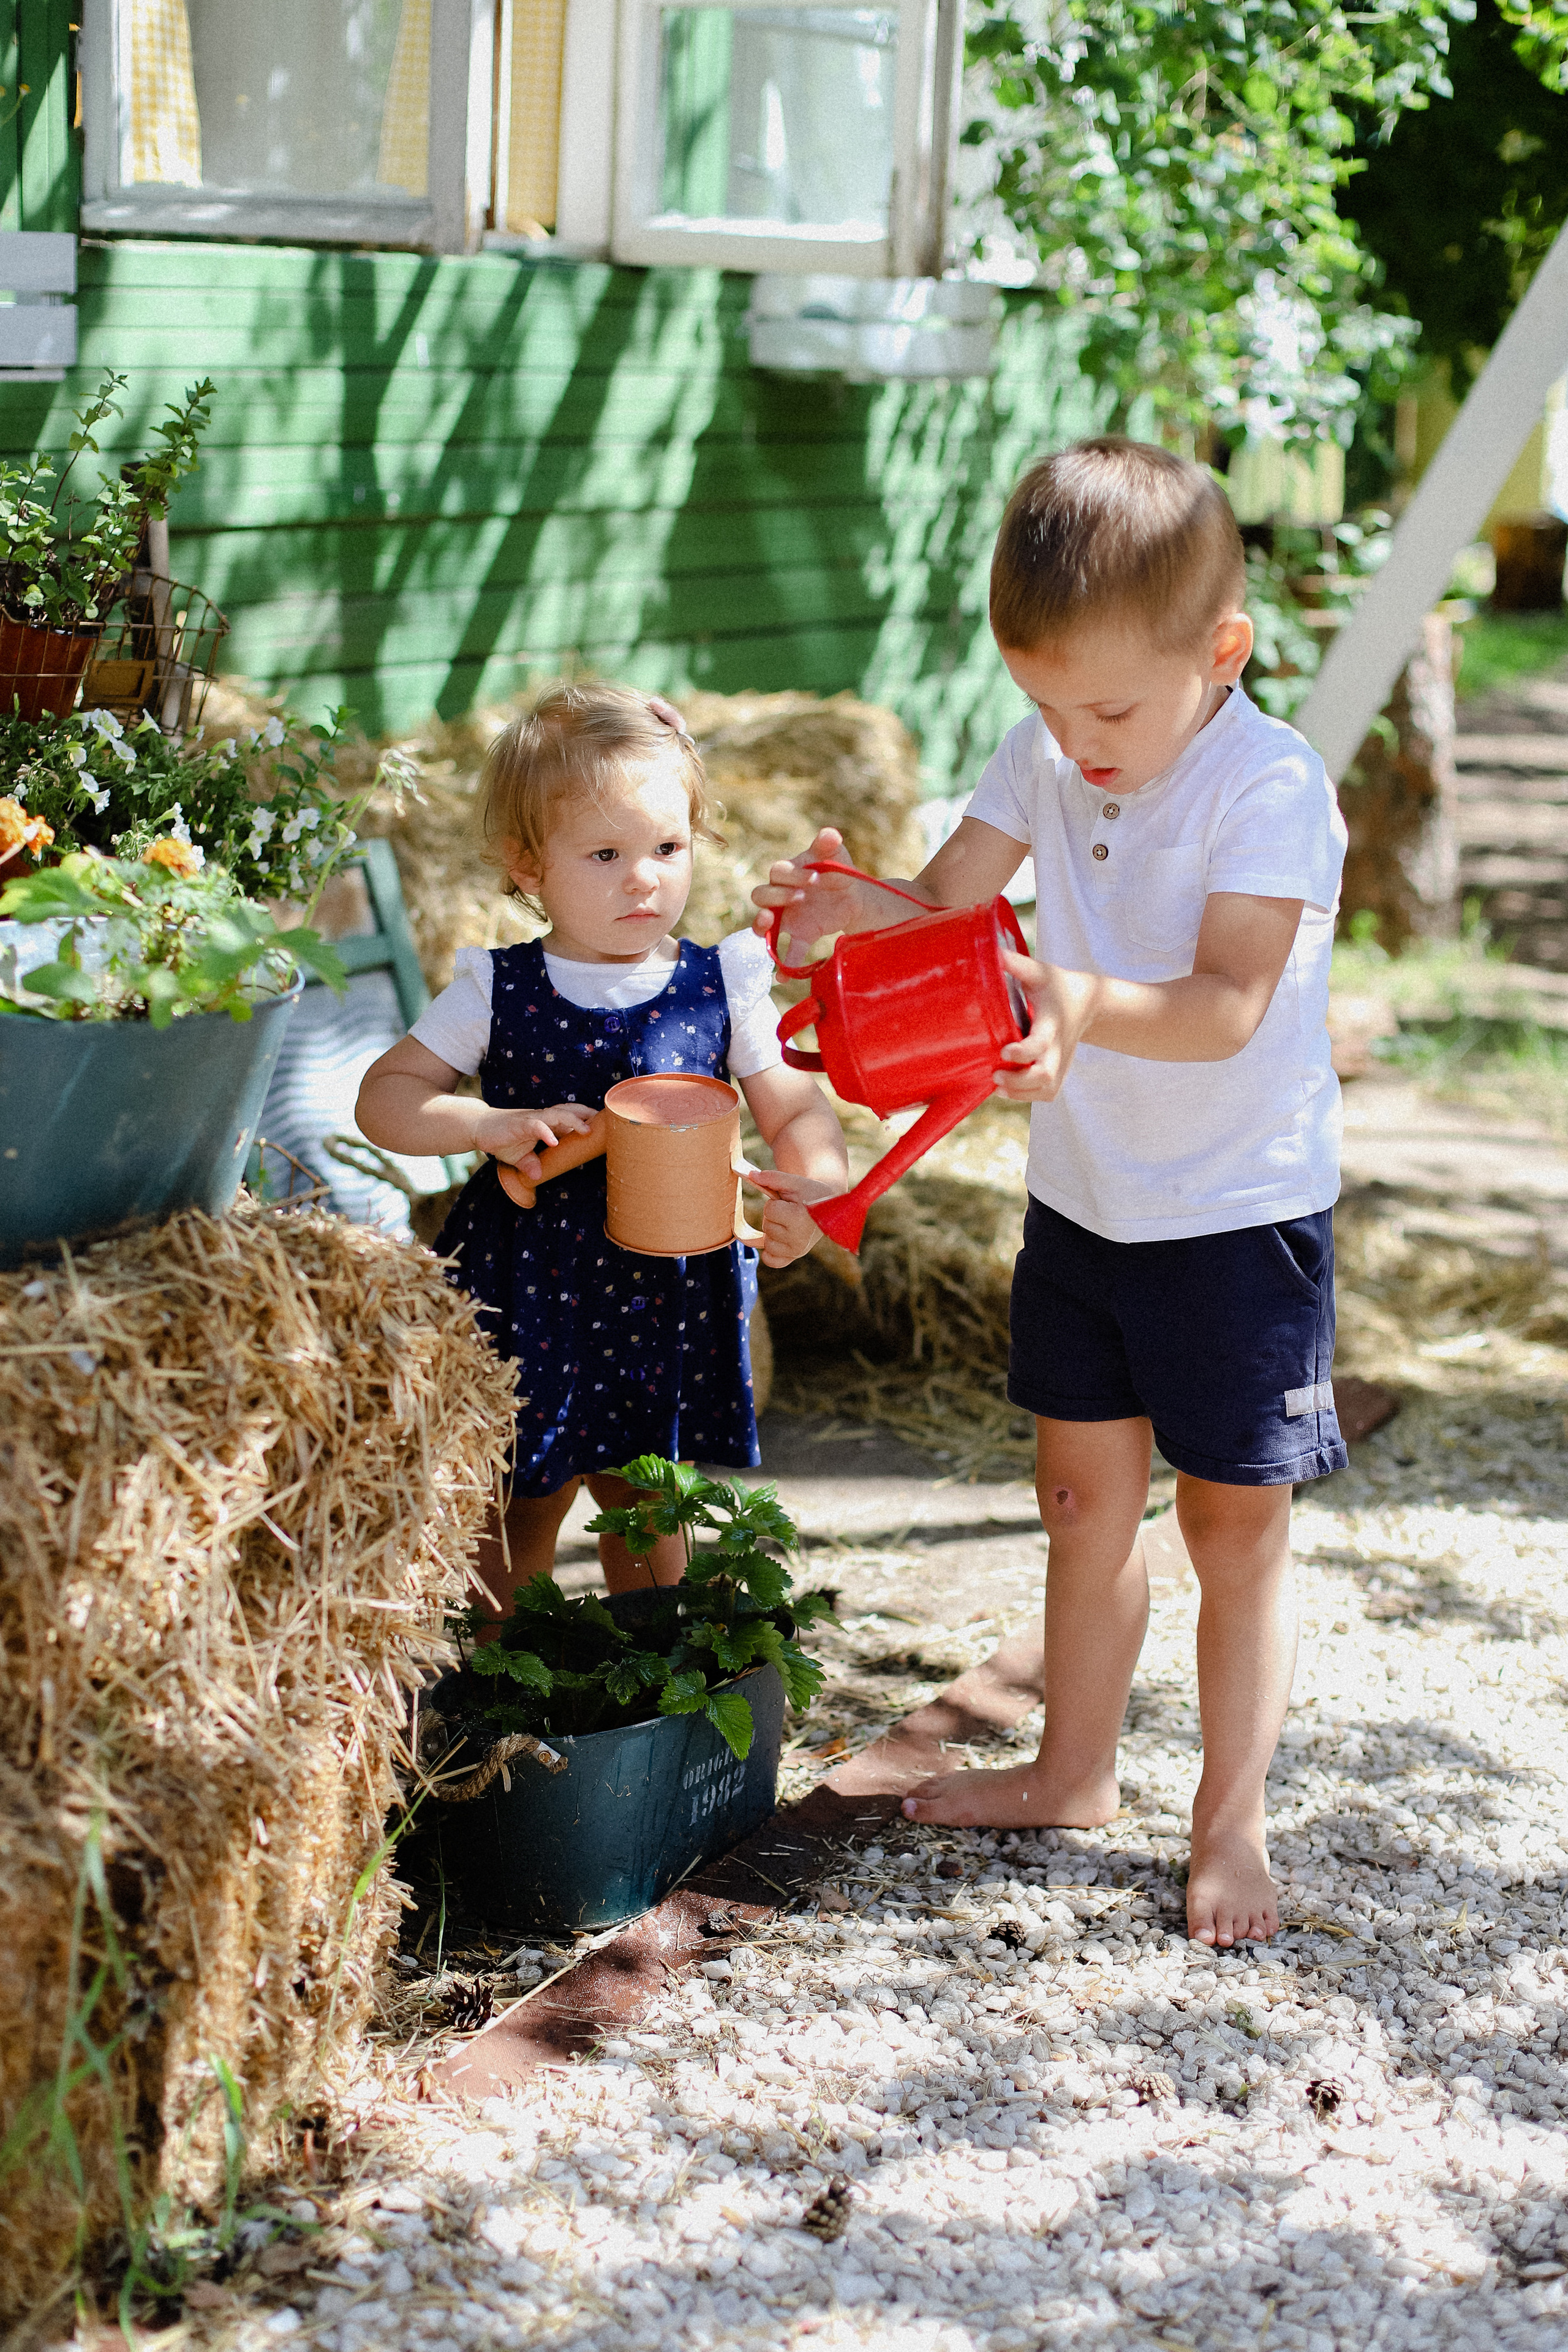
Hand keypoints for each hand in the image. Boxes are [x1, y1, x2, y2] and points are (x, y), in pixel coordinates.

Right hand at [469, 1100, 595, 1181]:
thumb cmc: (502, 1138)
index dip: (586, 1119)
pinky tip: (553, 1141)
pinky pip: (535, 1125)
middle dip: (587, 1115)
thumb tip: (537, 1176)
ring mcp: (531, 1119)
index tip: (603, 1127)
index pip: (569, 1116)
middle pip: (568, 1111)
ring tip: (586, 1130)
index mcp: (545, 1123)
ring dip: (572, 1121)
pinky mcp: (518, 1124)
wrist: (479, 1127)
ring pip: (556, 1114)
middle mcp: (541, 1118)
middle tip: (605, 1123)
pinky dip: (545, 1132)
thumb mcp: (519, 1156)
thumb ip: (531, 1164)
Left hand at [744, 1166, 840, 1268]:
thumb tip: (750, 1175)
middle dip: (774, 1216)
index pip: (769, 1210)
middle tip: (791, 1212)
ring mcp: (797, 1250)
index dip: (776, 1203)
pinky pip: (771, 1260)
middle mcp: (799, 1239)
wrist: (829, 1207)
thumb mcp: (794, 1182)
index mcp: (799, 1219)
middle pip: (767, 1226)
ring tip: (789, 1223)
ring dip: (773, 1231)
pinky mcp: (795, 1256)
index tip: (790, 1202)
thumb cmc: (810, 1192)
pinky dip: (770, 1251)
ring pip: (767, 1242)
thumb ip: (772, 1178)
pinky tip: (779, 1239)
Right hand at [750, 827, 890, 952]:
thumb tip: (830, 834)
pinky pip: (786, 950)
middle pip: (762, 896)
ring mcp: (787, 917)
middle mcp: (781, 895)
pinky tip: (783, 977)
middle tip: (801, 899)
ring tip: (768, 926)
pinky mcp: (799, 935)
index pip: (778, 872)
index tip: (814, 878)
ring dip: (762, 925)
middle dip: (776, 897)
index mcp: (788, 873)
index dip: (792, 875)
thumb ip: (829, 845)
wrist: (853, 897)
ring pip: (764, 923)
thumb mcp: (836, 855)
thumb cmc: (838, 870)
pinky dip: (783, 964)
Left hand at [993, 951, 1101, 1101]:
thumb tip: (992, 951)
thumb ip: (1017, 964)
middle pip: (1045, 1076)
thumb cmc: (1058, 986)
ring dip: (1021, 1094)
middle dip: (1019, 1081)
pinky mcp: (1059, 1071)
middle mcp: (1058, 1048)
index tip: (1004, 1050)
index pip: (1039, 1044)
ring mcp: (1060, 1063)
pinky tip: (1007, 1090)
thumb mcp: (1041, 973)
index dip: (1023, 1052)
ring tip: (998, 1086)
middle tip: (995, 1075)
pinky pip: (1047, 1094)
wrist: (1089, 1003)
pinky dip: (1028, 1097)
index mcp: (1051, 1024)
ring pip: (1046, 1090)